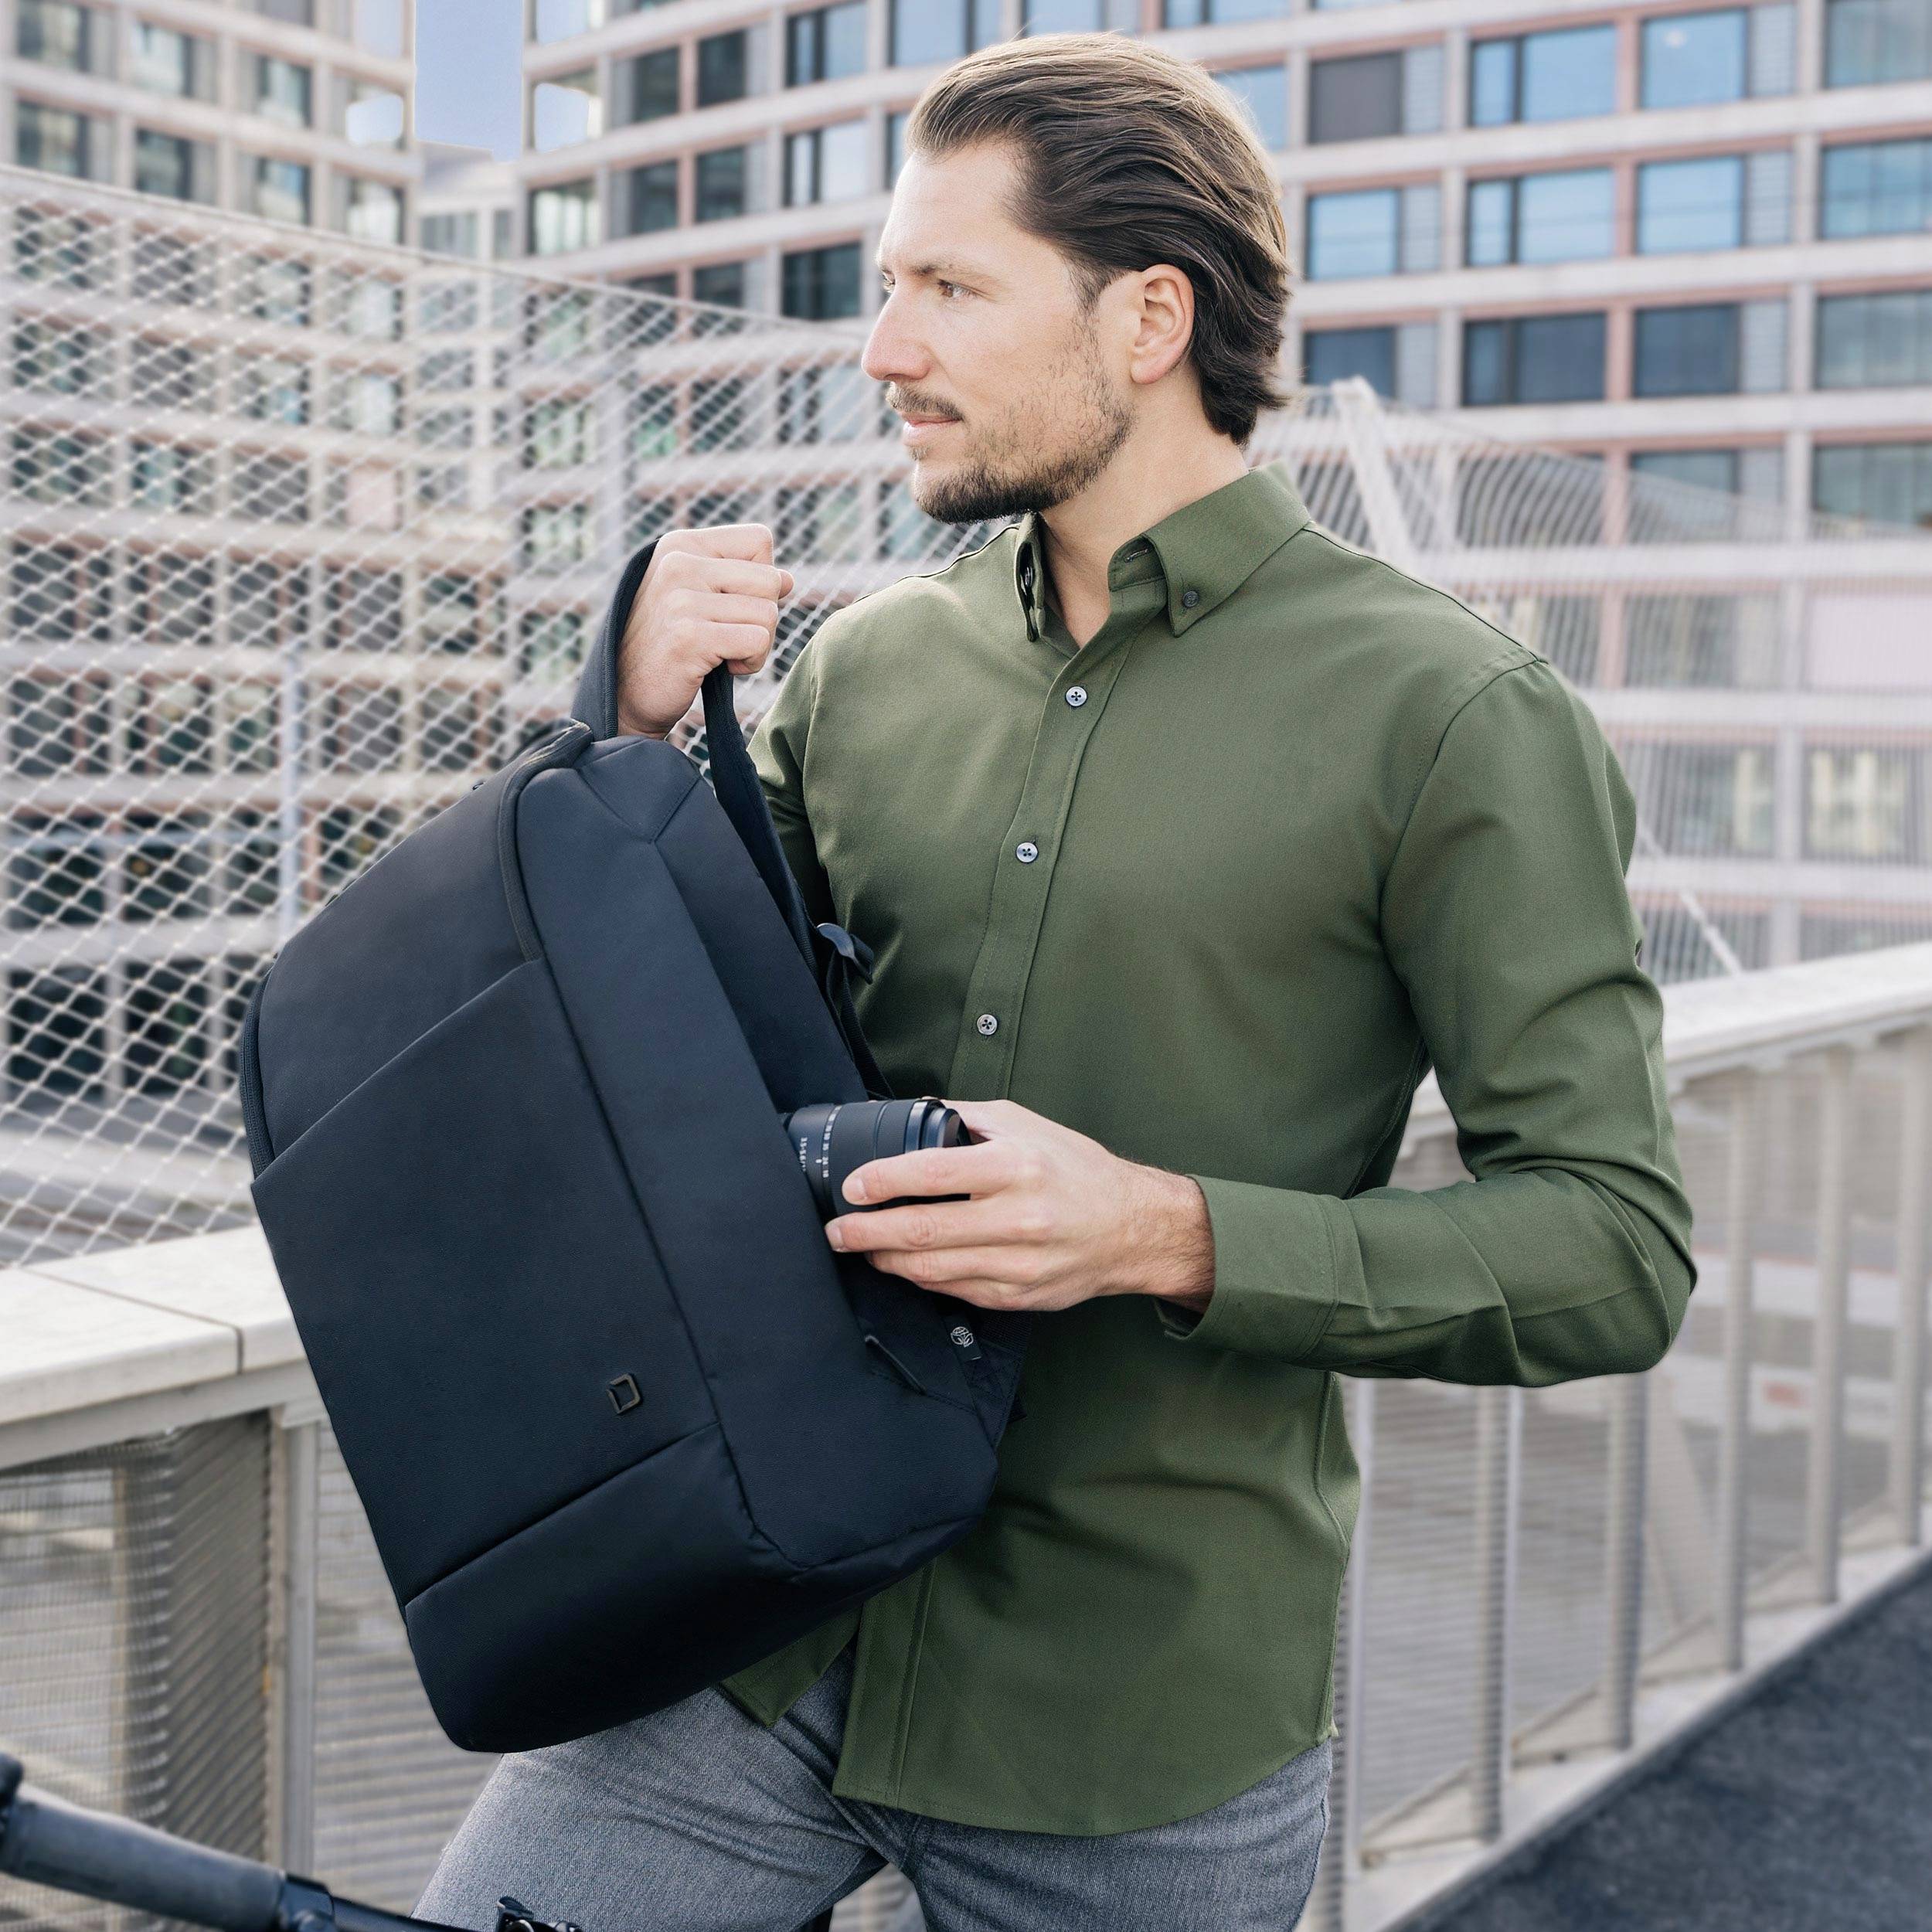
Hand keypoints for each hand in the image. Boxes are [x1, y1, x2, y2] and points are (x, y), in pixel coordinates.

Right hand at [616, 524, 794, 738]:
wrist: (627, 695)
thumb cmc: (671, 645)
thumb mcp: (701, 599)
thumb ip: (742, 581)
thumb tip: (789, 579)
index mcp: (681, 544)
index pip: (759, 540)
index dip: (761, 578)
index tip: (731, 604)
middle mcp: (678, 563)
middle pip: (771, 580)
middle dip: (763, 616)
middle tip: (730, 636)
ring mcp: (681, 599)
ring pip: (768, 614)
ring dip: (757, 645)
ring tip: (722, 653)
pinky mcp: (689, 636)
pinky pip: (758, 641)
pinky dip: (751, 662)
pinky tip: (721, 668)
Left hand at [824, 1099, 1215, 1314]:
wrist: (1132, 1227)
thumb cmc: (1075, 1169)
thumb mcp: (1024, 1124)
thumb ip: (963, 1117)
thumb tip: (906, 1112)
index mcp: (1015, 1166)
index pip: (932, 1173)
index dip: (882, 1181)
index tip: (853, 1186)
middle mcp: (1017, 1217)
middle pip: (921, 1230)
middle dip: (865, 1232)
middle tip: (836, 1230)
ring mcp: (1017, 1263)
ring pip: (930, 1270)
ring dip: (885, 1260)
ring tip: (861, 1248)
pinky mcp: (1018, 1296)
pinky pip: (953, 1291)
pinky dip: (921, 1279)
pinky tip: (905, 1266)